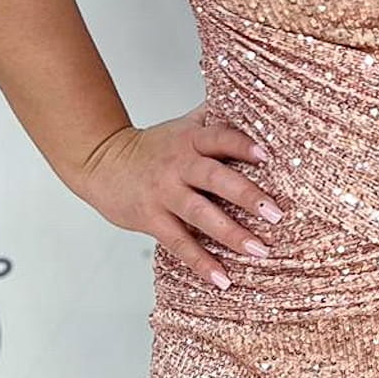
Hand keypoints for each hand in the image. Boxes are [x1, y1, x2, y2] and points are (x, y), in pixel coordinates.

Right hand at [74, 103, 281, 289]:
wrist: (102, 163)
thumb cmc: (154, 147)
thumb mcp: (183, 125)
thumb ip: (215, 115)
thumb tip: (252, 98)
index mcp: (191, 140)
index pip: (220, 138)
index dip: (243, 145)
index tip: (268, 155)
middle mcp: (179, 166)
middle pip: (215, 178)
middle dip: (247, 195)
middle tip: (276, 213)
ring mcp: (165, 194)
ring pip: (200, 215)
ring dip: (231, 234)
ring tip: (259, 251)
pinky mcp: (152, 220)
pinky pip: (180, 244)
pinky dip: (202, 263)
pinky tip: (223, 280)